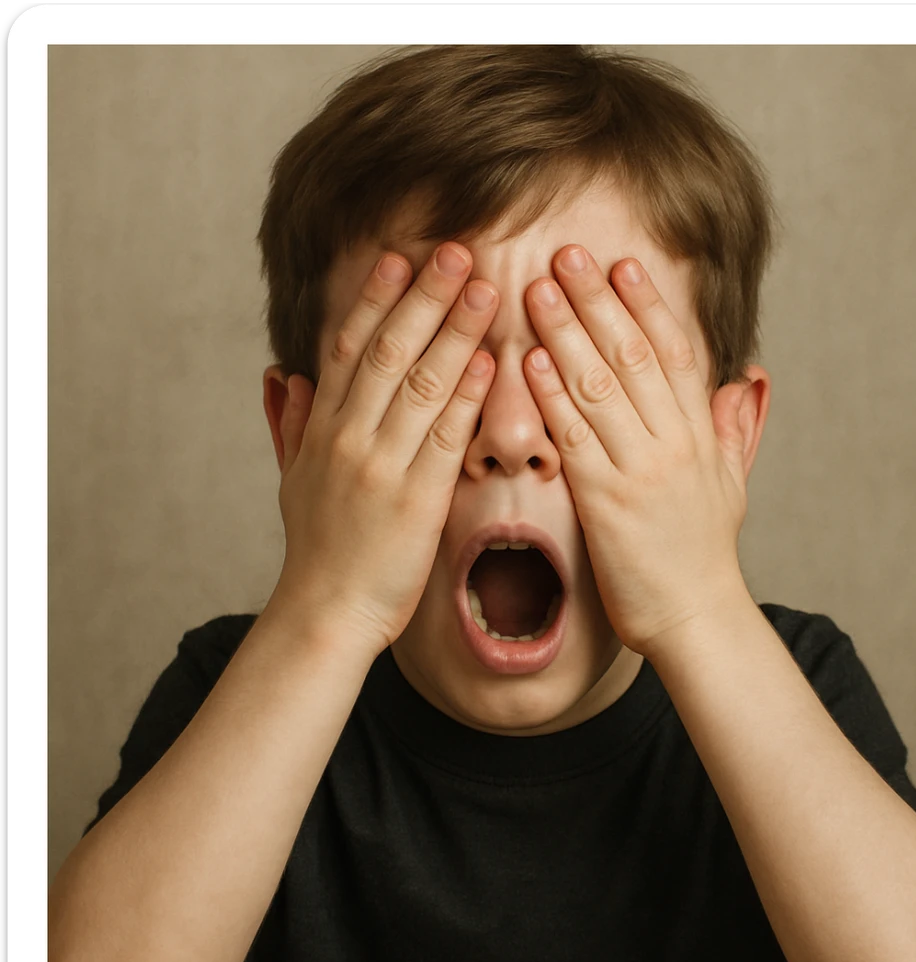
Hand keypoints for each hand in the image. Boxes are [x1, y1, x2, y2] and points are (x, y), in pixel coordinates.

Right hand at [274, 242, 497, 654]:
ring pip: (420, 384)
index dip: (374, 298)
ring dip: (453, 331)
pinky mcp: (416, 500)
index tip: (397, 255)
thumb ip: (289, 422)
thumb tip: (284, 374)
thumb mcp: (290, 478)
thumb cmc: (316, 547)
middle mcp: (349, 437)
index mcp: (323, 428)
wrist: (324, 612)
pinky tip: (487, 362)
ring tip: (483, 288)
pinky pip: (444, 438)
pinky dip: (466, 397)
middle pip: (388, 352)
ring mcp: (381, 466)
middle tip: (455, 250)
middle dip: (423, 297)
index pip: (348, 347)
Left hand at [523, 245, 748, 657]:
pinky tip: (530, 361)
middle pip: (633, 355)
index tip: (623, 263)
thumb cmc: (704, 554)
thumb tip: (745, 380)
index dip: (648, 305)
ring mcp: (641, 468)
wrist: (696, 618)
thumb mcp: (731, 484)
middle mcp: (674, 441)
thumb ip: (733, 428)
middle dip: (598, 301)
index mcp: (701, 434)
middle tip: (567, 255)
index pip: (675, 354)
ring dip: (568, 333)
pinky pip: (576, 437)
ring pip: (601, 386)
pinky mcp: (608, 501)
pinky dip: (552, 395)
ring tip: (540, 289)